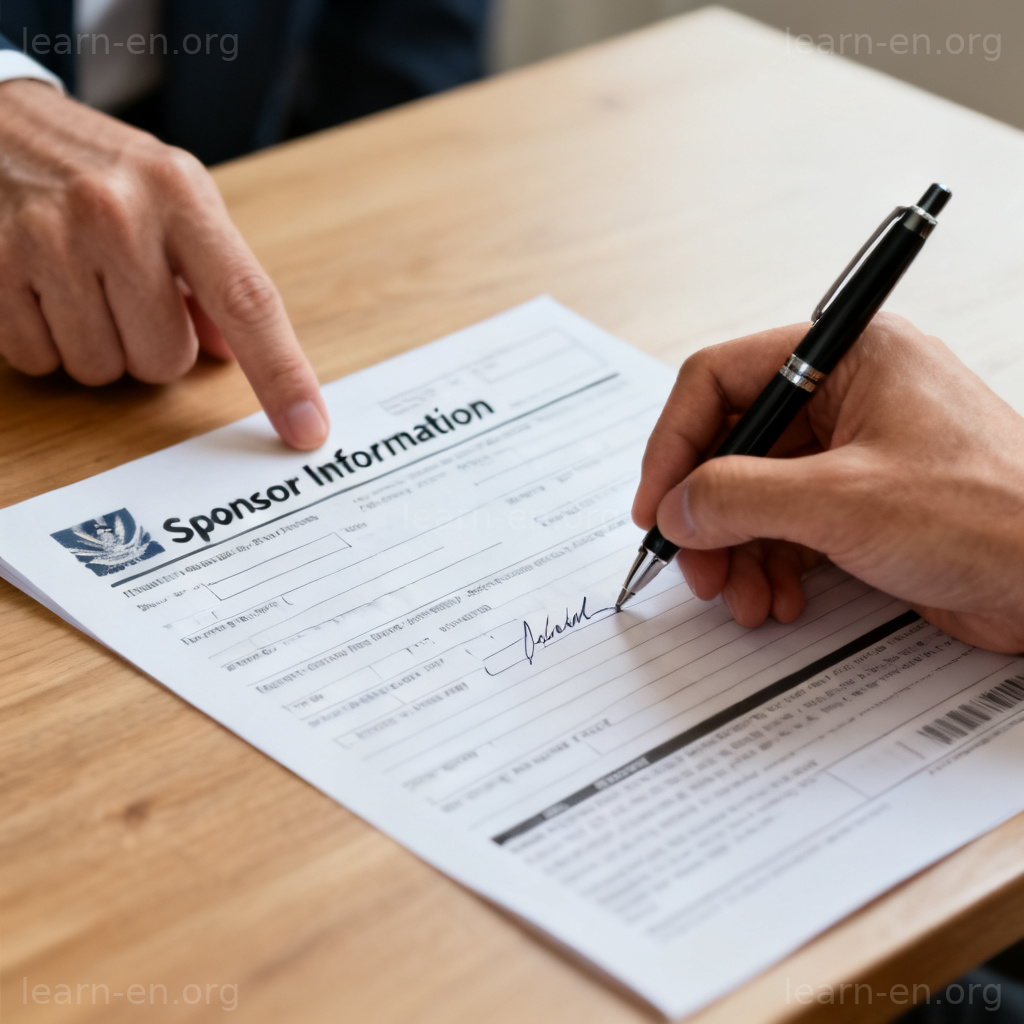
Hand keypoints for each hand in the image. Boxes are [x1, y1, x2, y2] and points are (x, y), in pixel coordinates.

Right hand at [0, 79, 328, 449]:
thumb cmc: (97, 168)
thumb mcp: (171, 196)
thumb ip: (213, 274)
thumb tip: (238, 352)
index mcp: (179, 195)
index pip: (246, 301)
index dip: (282, 374)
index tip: (308, 428)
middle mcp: (117, 213)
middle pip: (165, 360)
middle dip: (151, 346)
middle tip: (125, 293)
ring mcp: (48, 239)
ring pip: (101, 369)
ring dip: (96, 346)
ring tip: (76, 283)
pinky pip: (39, 360)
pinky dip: (42, 341)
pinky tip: (36, 287)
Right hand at [632, 313, 1023, 653]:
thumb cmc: (993, 518)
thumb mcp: (842, 501)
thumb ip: (738, 496)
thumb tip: (676, 506)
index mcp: (848, 357)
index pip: (721, 379)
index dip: (675, 443)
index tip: (655, 504)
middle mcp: (848, 396)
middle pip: (733, 445)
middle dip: (708, 514)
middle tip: (694, 567)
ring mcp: (855, 452)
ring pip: (755, 493)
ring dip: (736, 550)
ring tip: (741, 598)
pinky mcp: (864, 503)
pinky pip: (788, 526)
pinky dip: (771, 565)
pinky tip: (778, 599)